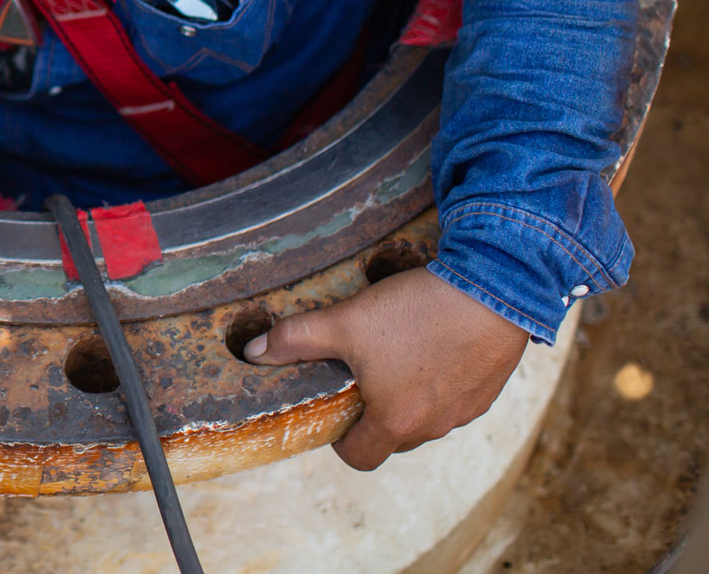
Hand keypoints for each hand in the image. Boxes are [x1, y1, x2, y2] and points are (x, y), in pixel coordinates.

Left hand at [245, 266, 529, 469]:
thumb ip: (295, 340)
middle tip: (362, 374)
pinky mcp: (488, 391)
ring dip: (408, 398)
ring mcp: (466, 412)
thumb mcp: (344, 322)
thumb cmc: (416, 311)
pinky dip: (439, 383)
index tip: (336, 409)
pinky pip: (455, 400)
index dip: (341, 440)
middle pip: (393, 439)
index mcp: (396, 421)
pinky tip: (430, 344)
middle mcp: (434, 427)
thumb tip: (253, 353)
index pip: (360, 458)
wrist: (493, 288)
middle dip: (373, 416)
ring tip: (396, 354)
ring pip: (426, 420)